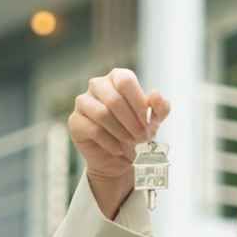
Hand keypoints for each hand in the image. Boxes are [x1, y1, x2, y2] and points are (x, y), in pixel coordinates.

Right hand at [67, 68, 171, 187]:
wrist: (120, 158)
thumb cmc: (137, 132)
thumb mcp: (155, 121)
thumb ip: (160, 107)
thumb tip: (155, 94)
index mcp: (117, 78)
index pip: (125, 80)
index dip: (138, 102)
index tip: (148, 122)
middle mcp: (97, 85)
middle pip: (113, 99)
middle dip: (131, 122)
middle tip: (141, 137)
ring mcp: (83, 102)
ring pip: (101, 114)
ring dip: (121, 132)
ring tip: (131, 142)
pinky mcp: (75, 121)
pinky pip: (93, 130)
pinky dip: (111, 143)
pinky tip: (118, 148)